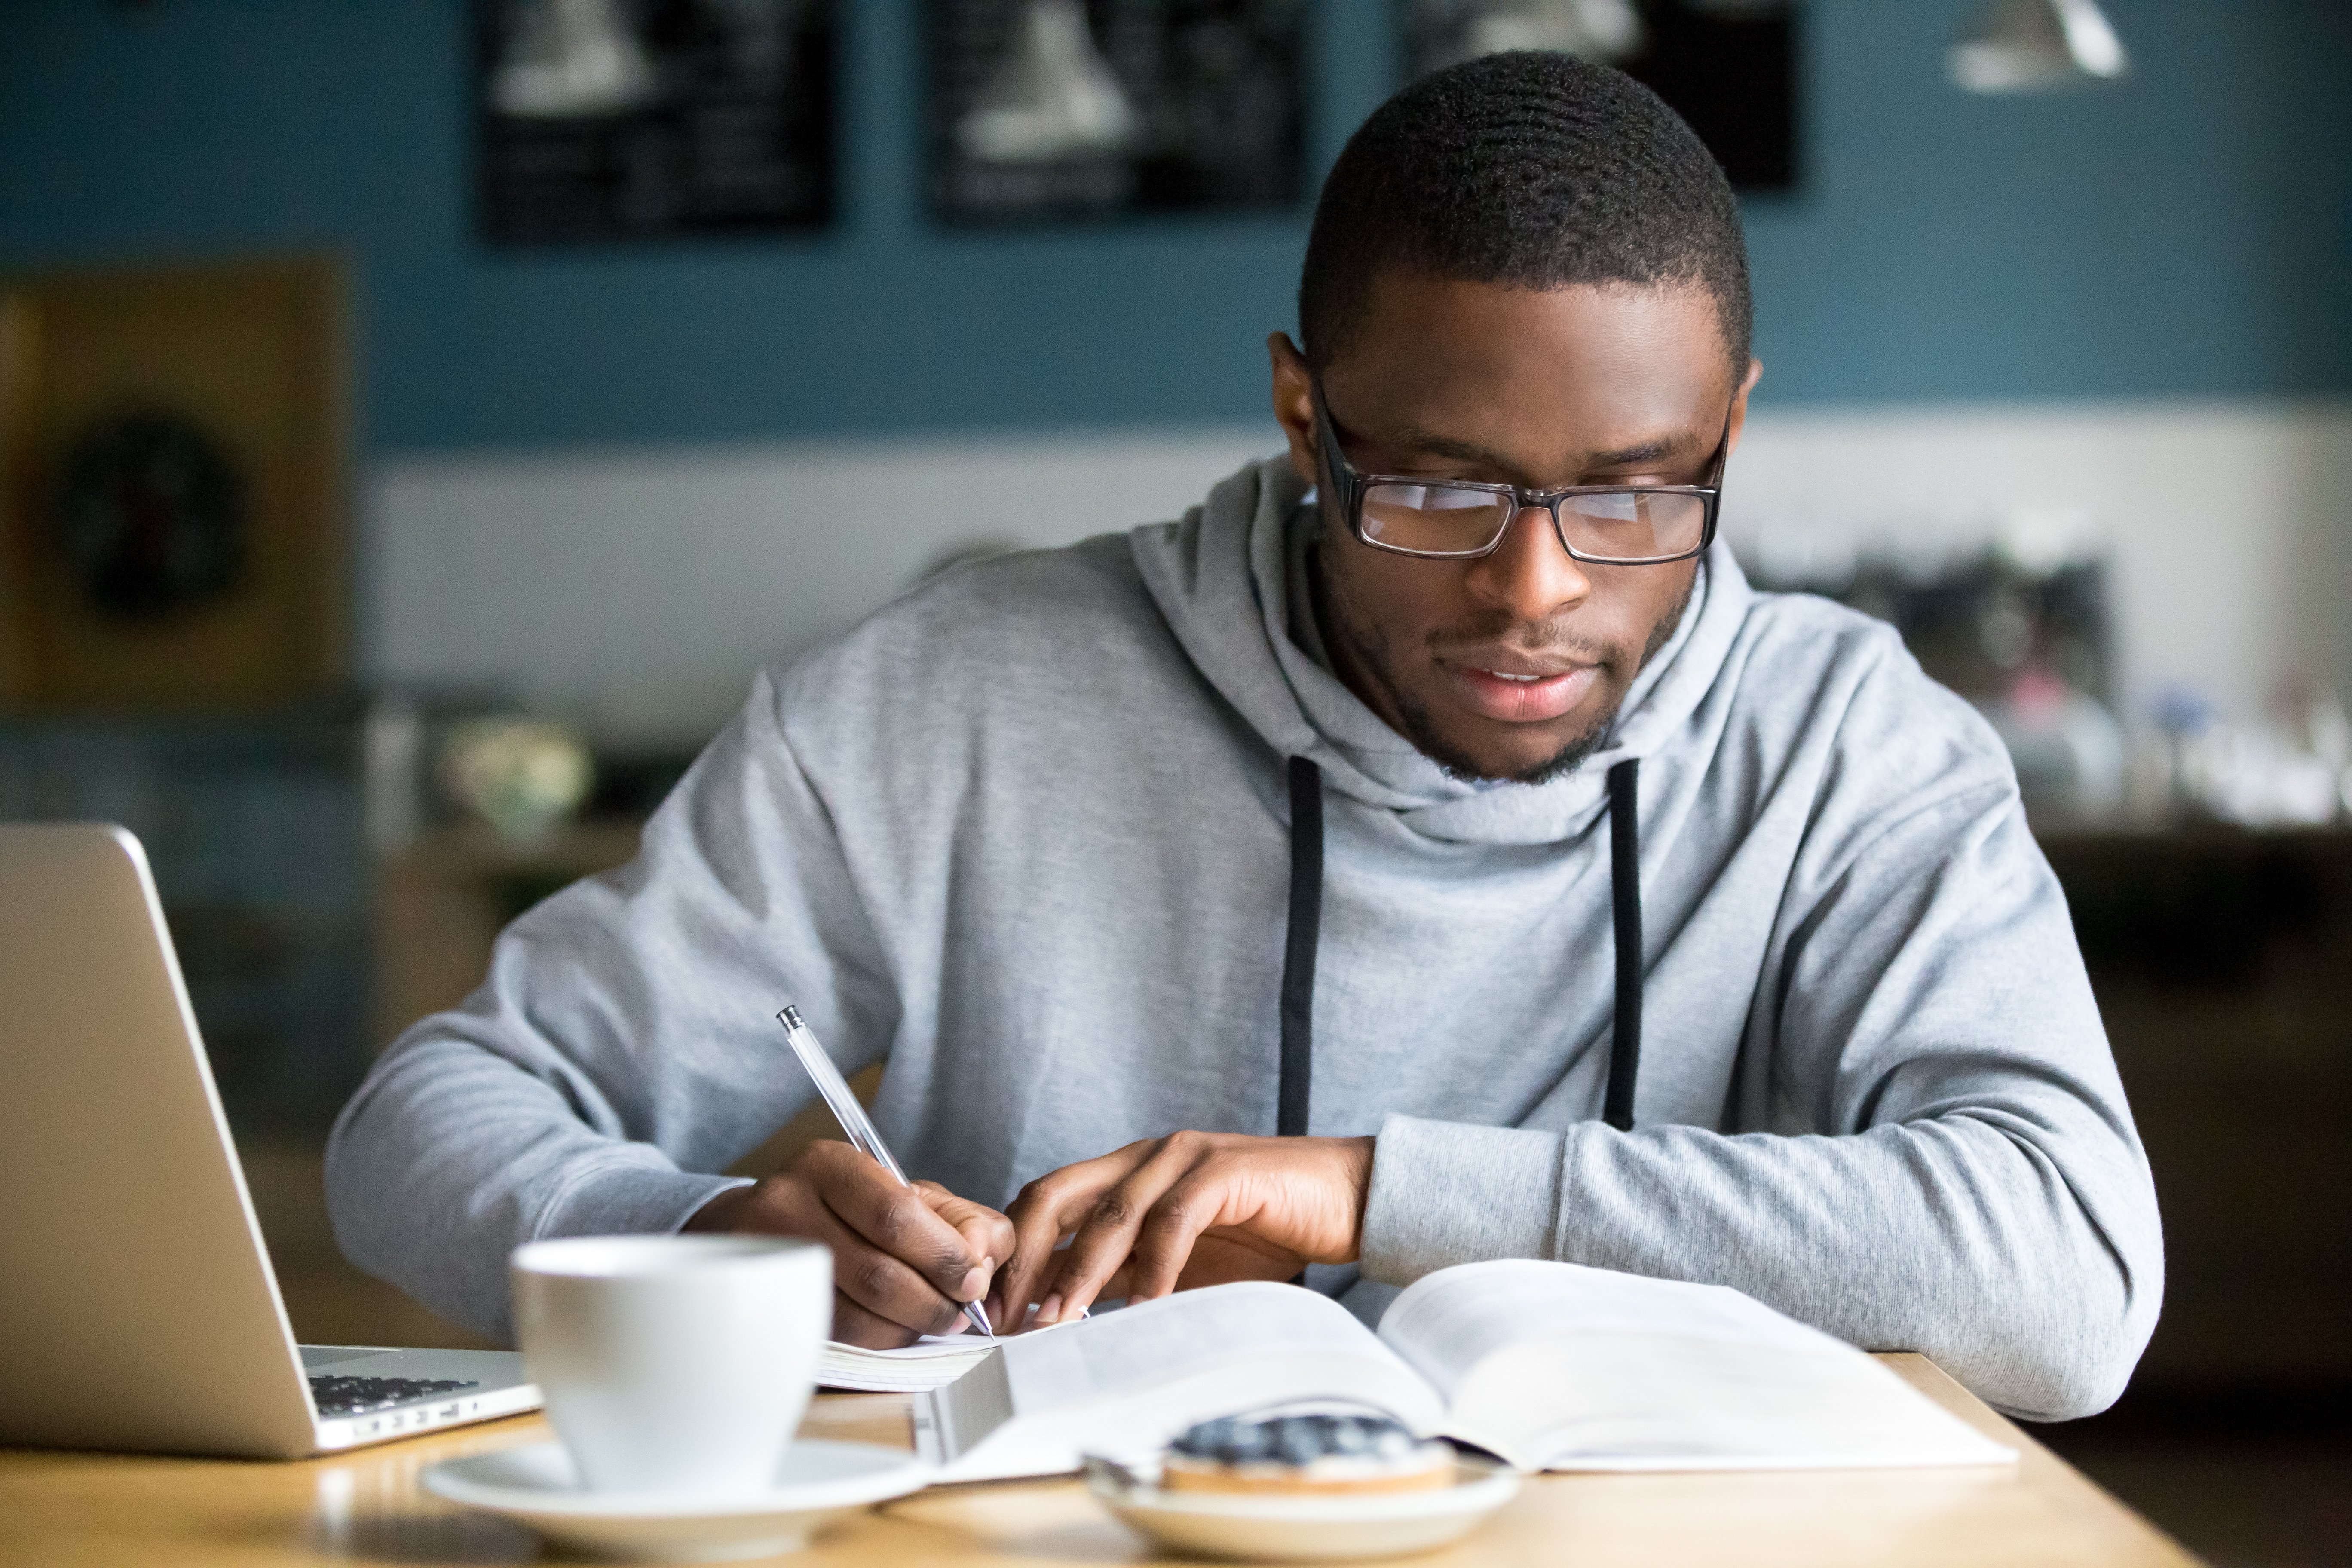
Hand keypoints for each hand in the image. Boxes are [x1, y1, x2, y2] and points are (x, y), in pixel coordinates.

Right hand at [684, 1140, 1013, 1347]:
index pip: (895, 1216)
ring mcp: (771, 1263)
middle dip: (933, 1301)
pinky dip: (880, 1342)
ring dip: (909, 1328)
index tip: (975, 1279)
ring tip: (934, 1320)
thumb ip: (962, 1220)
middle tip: (961, 1311)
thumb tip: (984, 1262)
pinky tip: (897, 1329)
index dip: (945, 1256)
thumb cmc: (857, 1211)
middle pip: (877, 1273)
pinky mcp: (769, 1309)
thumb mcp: (912, 1195)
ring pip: (856, 1317)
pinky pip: (836, 1341)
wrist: (768, 1228)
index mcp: (829, 1165)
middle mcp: (787, 1207)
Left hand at [990, 1132, 1373, 1327]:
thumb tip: (1059, 1310)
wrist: (1348, 1201)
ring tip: (1060, 1321)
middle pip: (1057, 1195)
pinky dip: (1154, 1268)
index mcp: (1128, 1171)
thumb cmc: (1265, 1233)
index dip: (1012, 1252)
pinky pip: (1174, 1221)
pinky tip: (1143, 1309)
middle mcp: (1147, 1155)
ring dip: (1080, 1272)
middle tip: (1008, 1317)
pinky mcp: (1225, 1172)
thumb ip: (1125, 1273)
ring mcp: (1185, 1157)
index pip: (1046, 1201)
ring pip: (1111, 1213)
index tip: (993, 1310)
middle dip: (1024, 1257)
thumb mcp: (1178, 1260)